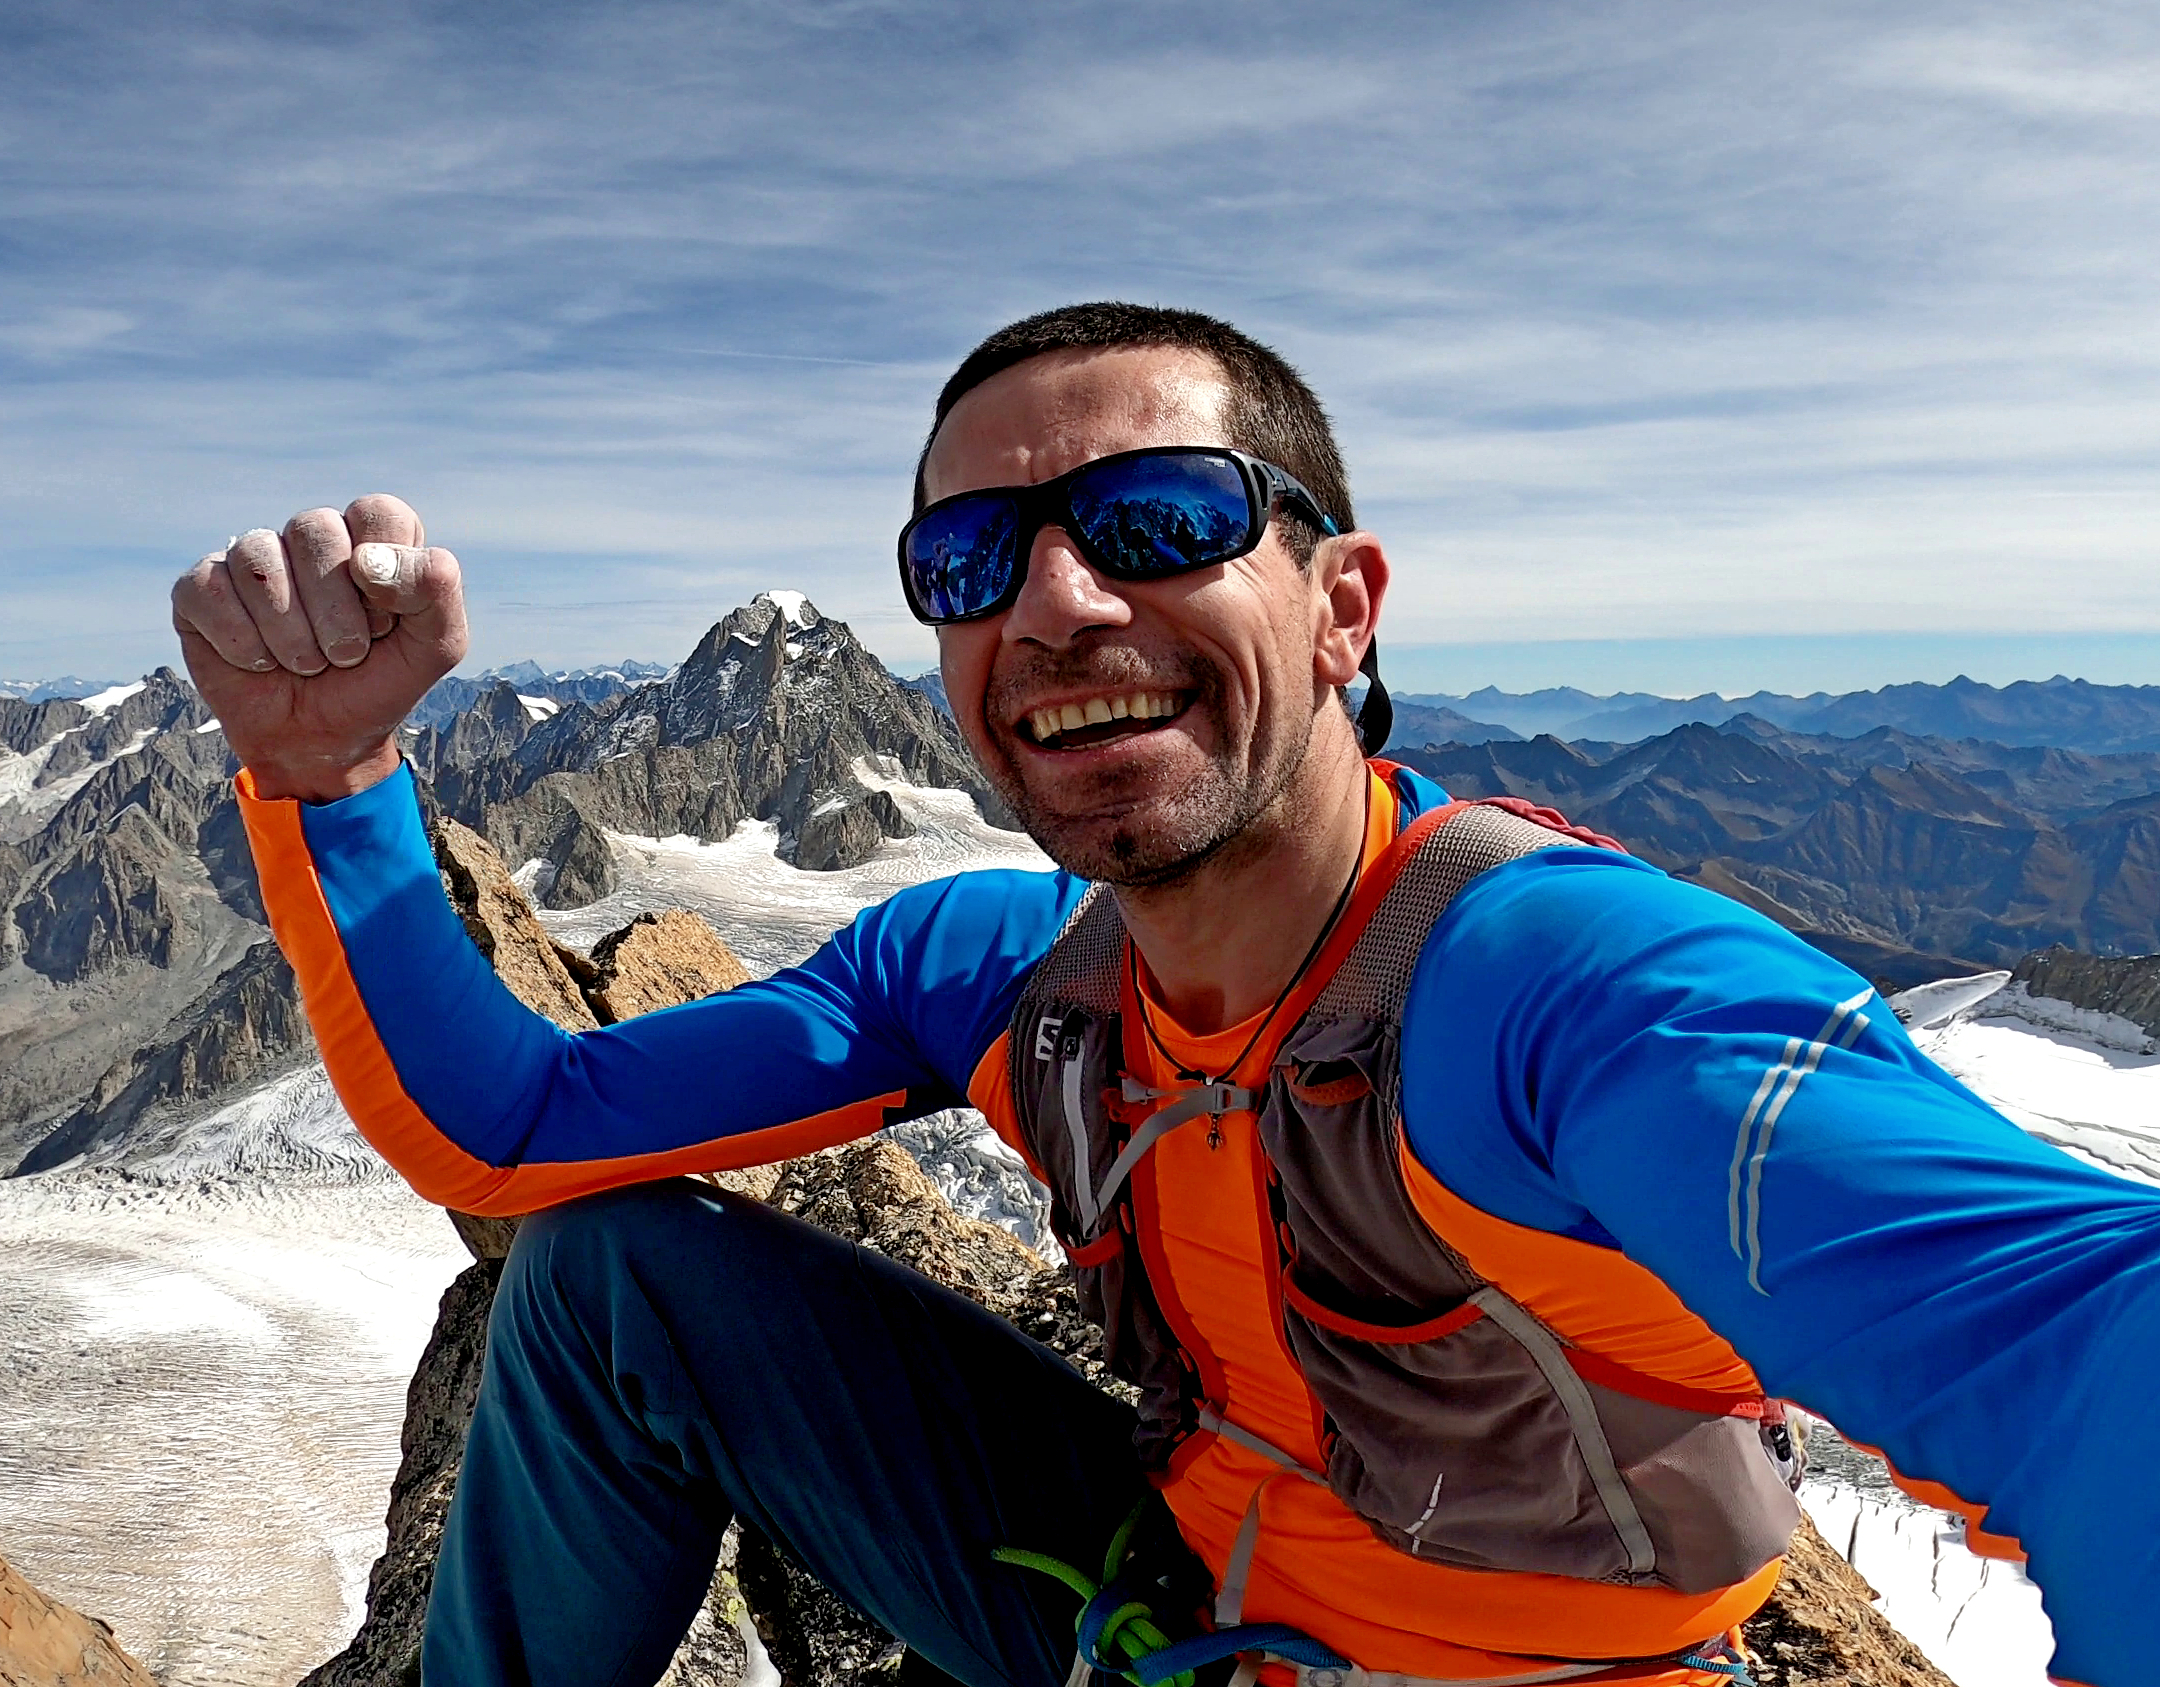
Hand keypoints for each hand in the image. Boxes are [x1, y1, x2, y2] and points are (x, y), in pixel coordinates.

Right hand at [171, 494, 468, 801]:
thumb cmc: (379, 685)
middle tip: (346, 655)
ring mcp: (254, 560)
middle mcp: (311, 539)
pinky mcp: (202, 589)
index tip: (385, 625)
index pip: (378, 513)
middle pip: (314, 528)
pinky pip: (209, 589)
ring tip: (307, 664)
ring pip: (259, 561)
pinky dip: (242, 642)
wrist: (322, 743)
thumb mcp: (435, 647)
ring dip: (291, 634)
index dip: (386, 575)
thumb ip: (434, 591)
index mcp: (372, 539)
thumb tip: (366, 558)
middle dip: (337, 612)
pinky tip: (259, 662)